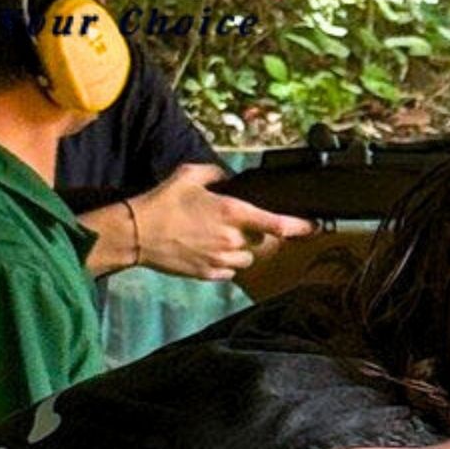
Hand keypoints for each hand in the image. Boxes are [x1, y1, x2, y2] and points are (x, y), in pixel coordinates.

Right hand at [130, 163, 317, 280]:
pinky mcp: (210, 275)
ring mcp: (222, 260)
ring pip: (247, 260)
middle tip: (236, 224)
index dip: (299, 227)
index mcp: (232, 213)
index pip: (277, 224)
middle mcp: (232, 239)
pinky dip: (225, 263)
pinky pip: (229, 272)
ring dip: (241, 250)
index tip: (313, 228)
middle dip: (257, 234)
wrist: (136, 233)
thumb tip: (230, 178)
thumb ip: (217, 174)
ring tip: (218, 238)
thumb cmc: (162, 203)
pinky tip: (206, 250)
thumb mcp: (190, 175)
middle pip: (263, 243)